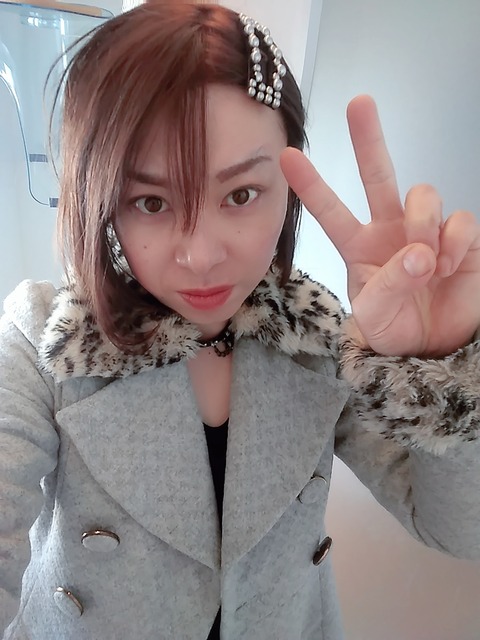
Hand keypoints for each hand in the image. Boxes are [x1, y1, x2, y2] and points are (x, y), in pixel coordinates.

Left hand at [280, 95, 479, 356]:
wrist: (433, 350)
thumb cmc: (394, 330)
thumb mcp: (375, 316)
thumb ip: (388, 284)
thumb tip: (419, 253)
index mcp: (359, 246)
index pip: (330, 211)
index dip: (311, 184)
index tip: (286, 156)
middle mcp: (390, 229)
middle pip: (378, 174)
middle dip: (369, 139)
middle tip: (359, 103)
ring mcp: (426, 230)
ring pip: (422, 194)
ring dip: (422, 223)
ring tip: (426, 263)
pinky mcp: (460, 237)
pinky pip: (459, 219)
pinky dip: (454, 243)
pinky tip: (449, 265)